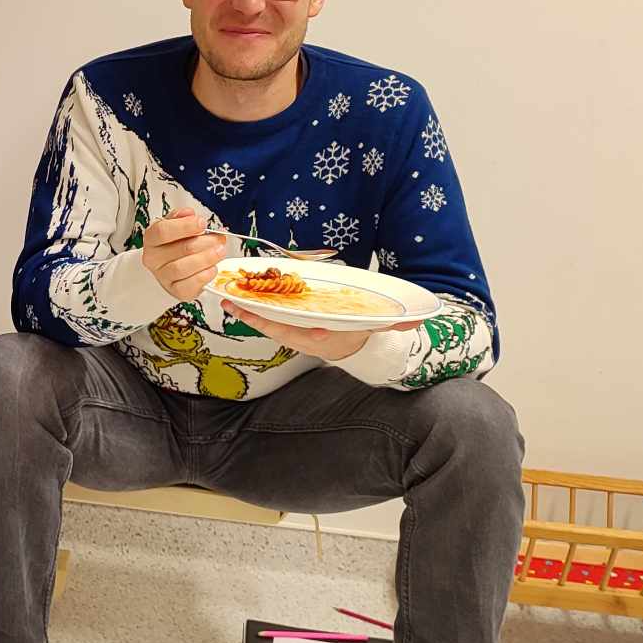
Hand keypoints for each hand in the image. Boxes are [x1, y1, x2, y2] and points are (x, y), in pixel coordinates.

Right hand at [141, 208, 227, 301]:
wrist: (169, 267)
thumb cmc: (174, 244)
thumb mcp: (175, 225)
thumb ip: (181, 218)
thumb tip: (189, 213)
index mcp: (152, 239)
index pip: (163, 231)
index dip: (185, 226)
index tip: (202, 223)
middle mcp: (153, 259)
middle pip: (180, 249)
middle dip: (205, 242)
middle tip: (219, 238)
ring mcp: (163, 277)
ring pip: (183, 268)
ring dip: (206, 258)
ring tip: (220, 252)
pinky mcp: (175, 291)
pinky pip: (190, 285)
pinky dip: (204, 276)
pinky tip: (213, 268)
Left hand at [220, 300, 421, 361]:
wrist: (351, 345)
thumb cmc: (358, 331)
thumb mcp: (376, 326)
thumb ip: (394, 322)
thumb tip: (416, 321)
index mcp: (323, 336)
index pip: (303, 333)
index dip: (288, 327)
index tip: (271, 319)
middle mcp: (303, 336)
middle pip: (276, 327)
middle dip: (255, 317)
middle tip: (234, 304)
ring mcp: (291, 333)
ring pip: (265, 322)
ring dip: (245, 311)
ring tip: (226, 298)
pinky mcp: (284, 326)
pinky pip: (263, 318)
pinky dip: (249, 309)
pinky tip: (234, 298)